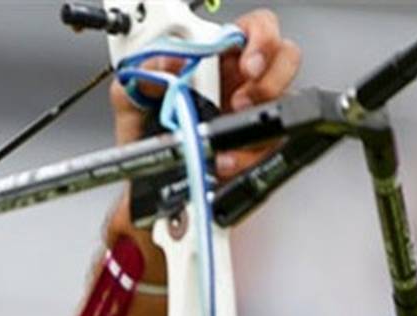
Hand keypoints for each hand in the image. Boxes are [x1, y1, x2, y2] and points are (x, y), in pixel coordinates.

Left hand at [111, 8, 301, 177]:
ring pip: (284, 103)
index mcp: (216, 61)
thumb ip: (143, 74)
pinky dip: (249, 155)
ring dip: (261, 119)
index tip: (246, 62)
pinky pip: (271, 146)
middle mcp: (240, 83)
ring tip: (228, 133)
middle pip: (284, 59)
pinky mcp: (254, 149)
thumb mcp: (131, 100)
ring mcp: (251, 116)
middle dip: (270, 78)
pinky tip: (225, 160)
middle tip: (241, 100)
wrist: (144, 184)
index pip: (253, 30)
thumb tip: (168, 63)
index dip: (260, 38)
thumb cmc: (143, 138)